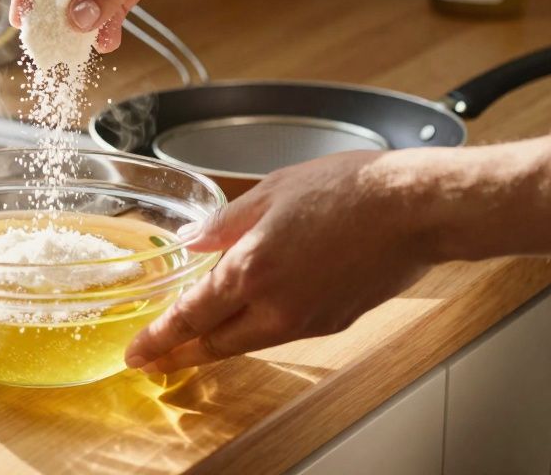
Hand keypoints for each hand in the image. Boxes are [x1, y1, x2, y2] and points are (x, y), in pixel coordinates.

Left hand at [125, 149, 443, 373]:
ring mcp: (305, 321)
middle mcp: (274, 306)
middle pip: (214, 344)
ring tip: (193, 340)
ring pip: (247, 342)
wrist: (414, 209)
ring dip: (217, 343)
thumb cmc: (349, 191)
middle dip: (180, 354)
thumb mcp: (270, 192)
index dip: (158, 339)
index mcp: (250, 270)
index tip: (137, 354)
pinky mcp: (332, 323)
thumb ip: (224, 223)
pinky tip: (249, 316)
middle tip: (155, 359)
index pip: (189, 317)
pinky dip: (255, 330)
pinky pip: (280, 333)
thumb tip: (189, 241)